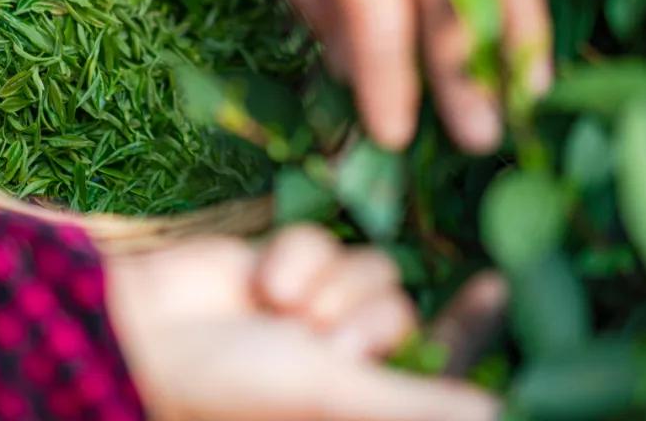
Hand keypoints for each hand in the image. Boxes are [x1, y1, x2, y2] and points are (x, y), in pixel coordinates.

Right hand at [106, 226, 500, 420]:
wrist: (144, 334)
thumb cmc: (237, 388)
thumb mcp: (335, 397)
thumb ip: (414, 402)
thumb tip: (496, 415)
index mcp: (360, 395)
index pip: (435, 358)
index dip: (468, 325)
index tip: (500, 285)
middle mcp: (343, 350)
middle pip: (401, 306)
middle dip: (363, 316)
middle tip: (320, 338)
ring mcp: (313, 304)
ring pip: (368, 267)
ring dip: (327, 285)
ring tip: (279, 310)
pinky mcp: (286, 263)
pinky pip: (323, 241)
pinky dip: (294, 259)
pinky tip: (259, 284)